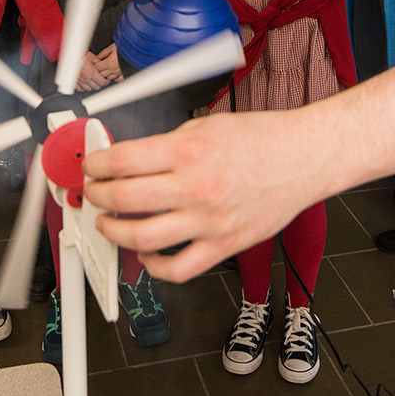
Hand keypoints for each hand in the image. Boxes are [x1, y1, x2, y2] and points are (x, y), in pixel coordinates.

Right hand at [75, 50, 109, 91]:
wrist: (70, 56)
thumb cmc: (80, 55)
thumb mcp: (93, 57)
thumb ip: (99, 63)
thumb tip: (103, 66)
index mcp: (92, 73)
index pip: (102, 83)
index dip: (106, 81)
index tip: (106, 79)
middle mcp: (86, 79)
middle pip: (96, 87)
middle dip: (99, 83)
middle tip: (100, 79)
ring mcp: (80, 81)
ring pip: (88, 89)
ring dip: (91, 86)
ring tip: (92, 81)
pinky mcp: (74, 81)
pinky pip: (80, 89)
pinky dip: (83, 87)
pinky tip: (84, 83)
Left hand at [84, 110, 314, 280]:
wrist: (304, 158)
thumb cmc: (261, 140)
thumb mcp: (205, 127)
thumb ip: (165, 146)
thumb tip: (128, 160)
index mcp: (187, 150)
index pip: (121, 161)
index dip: (96, 165)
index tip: (91, 168)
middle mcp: (195, 186)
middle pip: (122, 199)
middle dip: (98, 196)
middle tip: (94, 193)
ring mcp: (209, 221)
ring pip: (141, 237)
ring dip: (114, 231)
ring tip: (109, 223)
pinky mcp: (223, 244)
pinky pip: (178, 268)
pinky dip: (154, 266)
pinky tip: (146, 253)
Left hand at [97, 43, 121, 82]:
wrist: (136, 51)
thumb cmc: (124, 48)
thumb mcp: (112, 47)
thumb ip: (104, 52)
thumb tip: (98, 56)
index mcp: (109, 63)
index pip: (98, 67)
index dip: (96, 64)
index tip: (97, 61)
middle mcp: (113, 69)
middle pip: (102, 74)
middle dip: (100, 70)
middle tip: (101, 65)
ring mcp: (119, 73)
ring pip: (109, 78)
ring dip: (107, 74)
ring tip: (108, 69)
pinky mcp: (124, 74)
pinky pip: (118, 79)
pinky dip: (115, 78)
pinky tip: (115, 74)